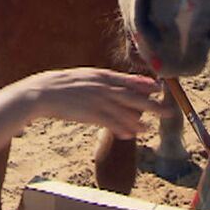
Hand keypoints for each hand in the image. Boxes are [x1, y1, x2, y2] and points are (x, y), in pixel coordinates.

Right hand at [13, 69, 171, 139]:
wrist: (41, 92)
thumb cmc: (60, 85)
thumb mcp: (82, 77)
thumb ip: (98, 81)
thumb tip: (112, 86)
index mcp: (99, 75)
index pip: (127, 79)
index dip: (144, 84)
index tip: (159, 87)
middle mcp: (102, 86)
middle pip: (132, 96)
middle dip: (152, 104)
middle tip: (167, 110)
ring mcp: (97, 100)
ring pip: (124, 112)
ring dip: (138, 121)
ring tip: (149, 129)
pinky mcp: (90, 113)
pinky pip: (110, 123)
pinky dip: (121, 129)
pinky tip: (130, 135)